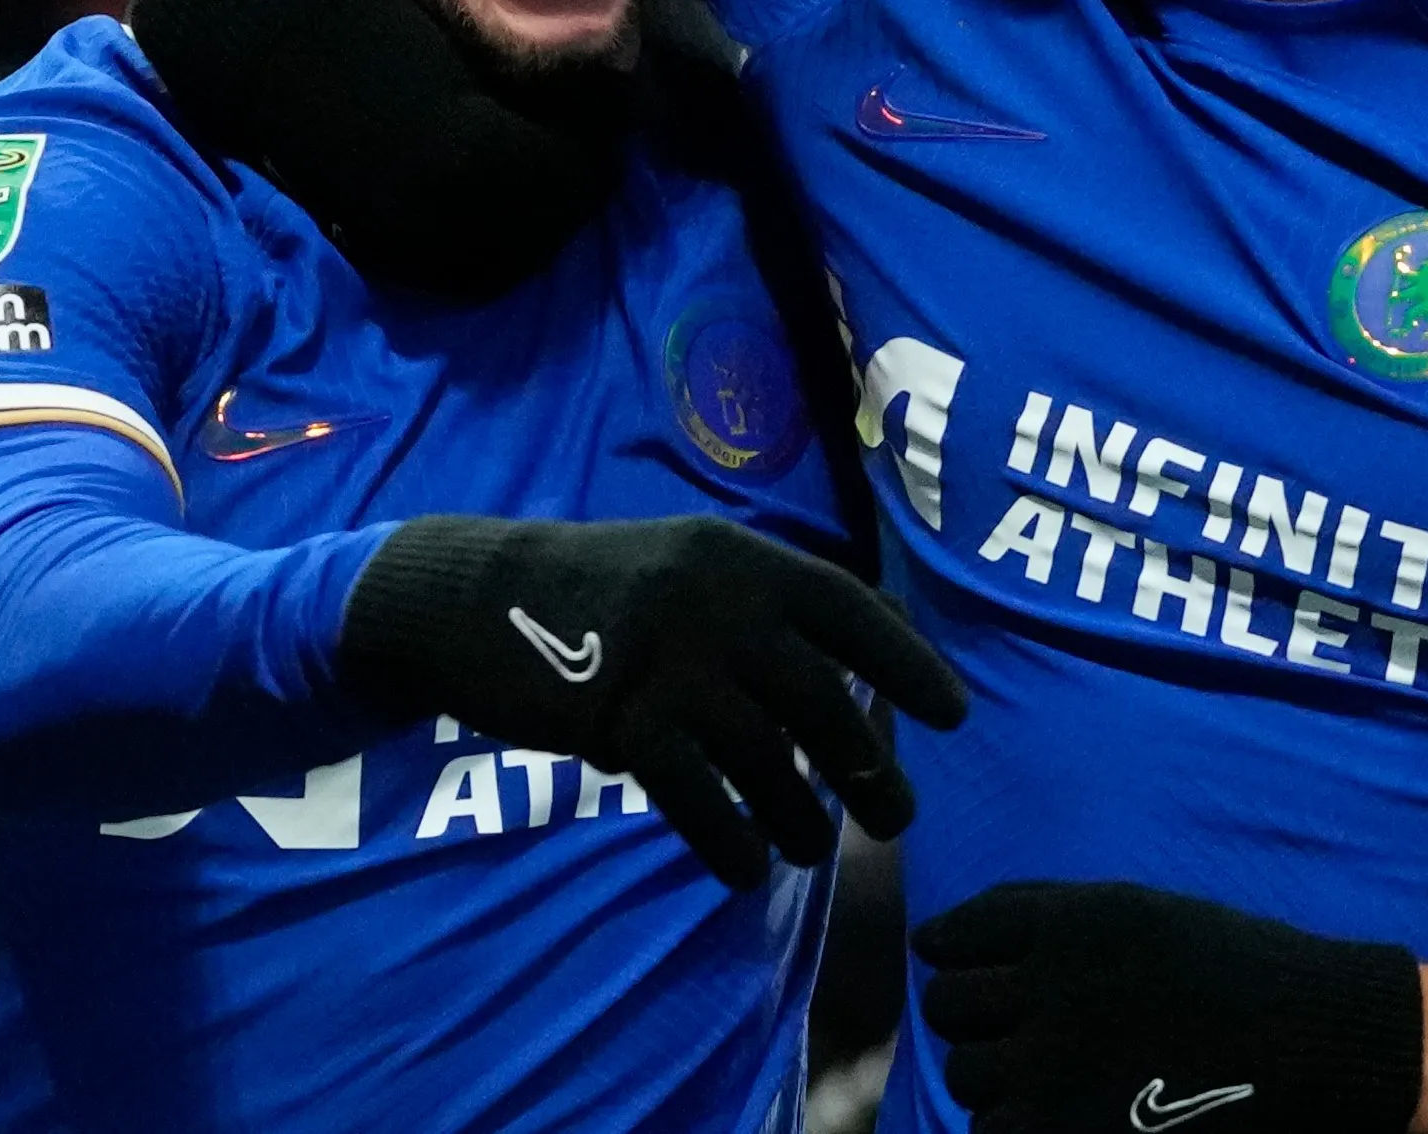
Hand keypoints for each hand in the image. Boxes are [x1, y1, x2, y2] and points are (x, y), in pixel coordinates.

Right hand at [339, 514, 966, 888]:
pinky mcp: (617, 719)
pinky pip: (697, 799)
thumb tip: (897, 618)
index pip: (852, 612)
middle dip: (868, 767)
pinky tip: (748, 869)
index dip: (910, 665)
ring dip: (801, 817)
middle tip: (895, 816)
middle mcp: (718, 604)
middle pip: (822, 700)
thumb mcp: (700, 558)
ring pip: (766, 759)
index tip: (952, 716)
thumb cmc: (604, 586)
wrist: (476, 597)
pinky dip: (731, 842)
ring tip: (815, 848)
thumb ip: (786, 592)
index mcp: (745, 560)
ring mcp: (667, 662)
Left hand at [914, 881, 1423, 1133]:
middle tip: (1004, 1028)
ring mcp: (1054, 1065)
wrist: (1311, 1042)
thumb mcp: (1143, 912)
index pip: (956, 934)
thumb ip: (1053, 918)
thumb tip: (951, 936)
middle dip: (969, 1016)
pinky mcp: (1065, 1130)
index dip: (951, 951)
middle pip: (948, 1004)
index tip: (957, 963)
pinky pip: (993, 1129)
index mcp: (1067, 923)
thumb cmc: (1238, 971)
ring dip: (991, 1076)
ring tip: (1037, 1076)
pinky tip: (1052, 1114)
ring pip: (964, 1073)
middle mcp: (1048, 987)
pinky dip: (1014, 1124)